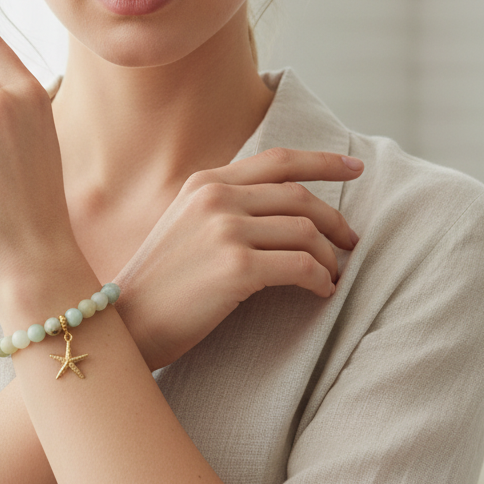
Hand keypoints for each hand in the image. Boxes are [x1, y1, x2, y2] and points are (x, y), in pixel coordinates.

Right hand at [114, 149, 362, 369]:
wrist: (128, 322)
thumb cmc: (162, 283)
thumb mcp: (185, 225)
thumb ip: (224, 207)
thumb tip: (284, 208)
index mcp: (205, 183)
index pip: (277, 161)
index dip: (322, 162)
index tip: (355, 169)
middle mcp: (216, 198)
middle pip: (299, 196)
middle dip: (335, 220)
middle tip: (351, 242)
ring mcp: (225, 230)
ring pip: (305, 231)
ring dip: (329, 256)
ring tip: (332, 275)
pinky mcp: (236, 267)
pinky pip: (301, 266)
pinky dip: (320, 279)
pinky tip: (322, 291)